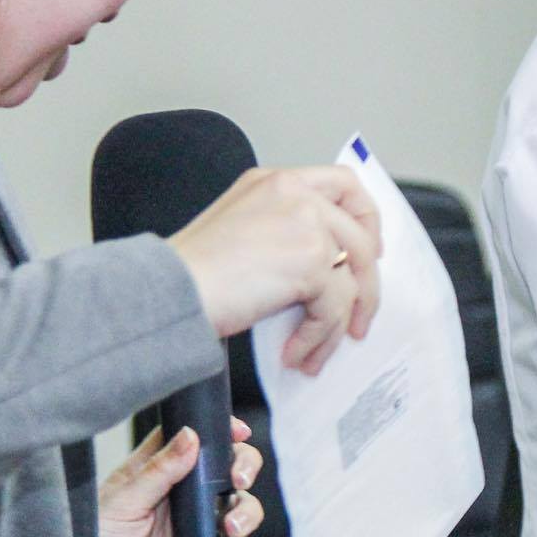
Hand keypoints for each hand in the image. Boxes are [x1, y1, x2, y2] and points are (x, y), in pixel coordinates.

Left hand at [95, 419, 265, 536]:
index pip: (194, 441)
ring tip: (231, 530)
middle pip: (228, 470)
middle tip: (239, 480)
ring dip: (248, 514)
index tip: (239, 431)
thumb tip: (191, 435)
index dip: (221, 431)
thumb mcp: (121, 504)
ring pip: (242, 509)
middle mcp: (181, 499)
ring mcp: (196, 531)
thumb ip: (158, 471)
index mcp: (156, 475)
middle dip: (245, 470)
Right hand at [168, 165, 382, 374]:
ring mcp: (307, 223)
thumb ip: (285, 232)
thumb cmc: (191, 273)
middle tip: (358, 314)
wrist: (167, 293)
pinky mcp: (312, 260)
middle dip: (366, 283)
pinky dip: (318, 338)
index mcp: (276, 182)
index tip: (368, 250)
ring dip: (338, 323)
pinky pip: (334, 307)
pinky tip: (296, 354)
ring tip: (317, 350)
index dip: (366, 218)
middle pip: (361, 234)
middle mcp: (295, 193)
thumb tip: (328, 267)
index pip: (343, 183)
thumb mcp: (242, 230)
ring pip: (352, 278)